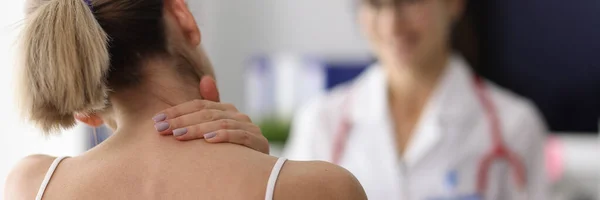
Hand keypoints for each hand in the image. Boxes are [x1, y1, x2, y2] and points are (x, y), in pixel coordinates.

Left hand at [152, 76, 269, 153]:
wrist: (261, 169)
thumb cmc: (233, 150)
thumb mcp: (218, 129)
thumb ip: (209, 108)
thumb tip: (206, 79)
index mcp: (227, 110)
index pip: (199, 105)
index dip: (177, 111)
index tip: (157, 120)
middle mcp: (238, 116)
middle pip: (207, 114)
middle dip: (182, 120)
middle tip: (162, 129)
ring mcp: (250, 128)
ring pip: (221, 124)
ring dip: (197, 129)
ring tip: (179, 135)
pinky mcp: (258, 142)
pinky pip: (240, 136)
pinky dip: (224, 136)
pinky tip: (208, 140)